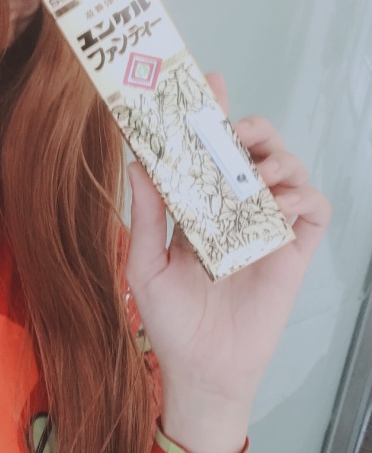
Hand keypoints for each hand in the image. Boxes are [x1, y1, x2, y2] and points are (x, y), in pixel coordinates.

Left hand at [125, 73, 332, 414]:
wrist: (202, 369)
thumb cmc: (171, 322)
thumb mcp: (146, 265)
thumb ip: (146, 213)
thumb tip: (137, 162)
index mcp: (200, 206)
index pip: (209, 150)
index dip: (213, 114)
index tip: (209, 83)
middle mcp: (237, 209)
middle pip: (256, 149)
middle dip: (250, 128)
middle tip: (234, 132)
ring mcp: (269, 227)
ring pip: (289, 169)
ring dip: (276, 160)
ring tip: (254, 176)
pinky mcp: (295, 251)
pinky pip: (314, 209)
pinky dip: (304, 196)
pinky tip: (280, 204)